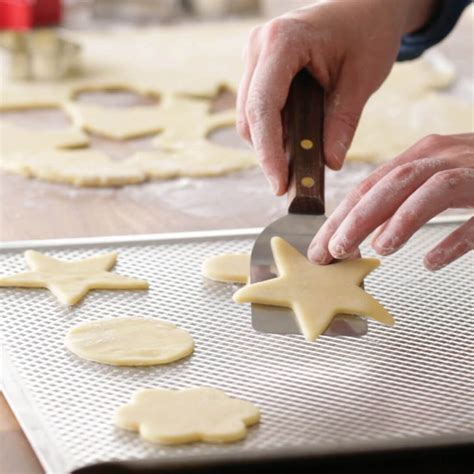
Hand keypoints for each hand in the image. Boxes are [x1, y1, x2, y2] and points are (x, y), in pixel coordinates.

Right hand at [237, 0, 436, 194]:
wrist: (367, 4)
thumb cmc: (368, 31)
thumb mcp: (362, 79)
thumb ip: (343, 123)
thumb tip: (329, 164)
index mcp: (282, 42)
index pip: (263, 107)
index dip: (268, 152)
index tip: (279, 185)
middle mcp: (259, 47)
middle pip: (249, 116)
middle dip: (267, 153)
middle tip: (291, 183)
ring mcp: (255, 57)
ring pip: (249, 116)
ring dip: (269, 143)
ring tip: (299, 161)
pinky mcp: (260, 69)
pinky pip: (258, 109)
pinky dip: (273, 131)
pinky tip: (294, 141)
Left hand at [308, 134, 473, 270]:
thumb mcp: (437, 176)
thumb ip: (404, 196)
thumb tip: (366, 230)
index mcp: (424, 154)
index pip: (370, 184)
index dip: (341, 216)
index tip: (322, 245)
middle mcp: (446, 157)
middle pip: (391, 184)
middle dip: (357, 219)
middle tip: (334, 252)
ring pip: (430, 190)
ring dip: (400, 221)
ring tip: (378, 250)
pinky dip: (456, 239)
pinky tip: (433, 261)